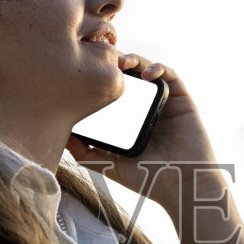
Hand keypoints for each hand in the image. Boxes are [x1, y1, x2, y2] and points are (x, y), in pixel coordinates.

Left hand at [64, 53, 243, 243]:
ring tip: (120, 62)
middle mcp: (148, 107)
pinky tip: (146, 74)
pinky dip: (158, 68)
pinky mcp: (183, 100)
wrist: (181, 186)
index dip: (101, 78)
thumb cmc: (149, 179)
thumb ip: (85, 152)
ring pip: (148, 69)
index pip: (114, 90)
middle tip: (100, 58)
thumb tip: (60, 136)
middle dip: (115, 63)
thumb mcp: (109, 164)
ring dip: (134, 60)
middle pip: (129, 76)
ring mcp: (165, 102)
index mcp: (131, 119)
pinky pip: (171, 75)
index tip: (84, 71)